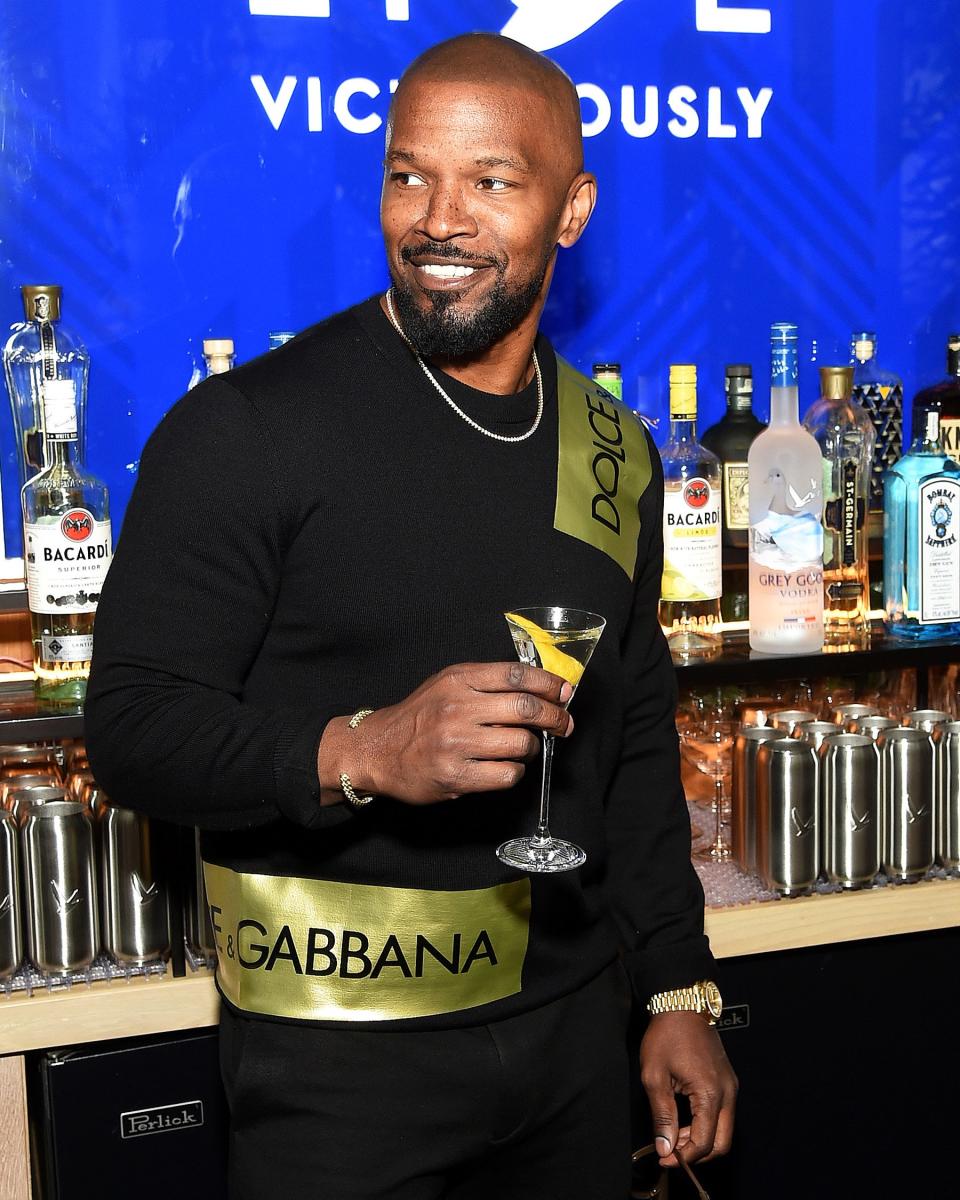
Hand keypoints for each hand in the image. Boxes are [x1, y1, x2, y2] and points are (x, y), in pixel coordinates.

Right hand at [317, 662, 572, 805]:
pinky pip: (506, 774)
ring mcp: (456, 743)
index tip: (564, 692)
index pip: (516, 675)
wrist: (377, 750)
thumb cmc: (419, 717)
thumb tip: (540, 688)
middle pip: (525, 708)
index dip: (548, 683)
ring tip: (522, 749)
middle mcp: (457, 707)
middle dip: (554, 717)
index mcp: (458, 679)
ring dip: (531, 749)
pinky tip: (503, 767)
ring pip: (520, 744)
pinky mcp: (455, 776)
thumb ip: (487, 683)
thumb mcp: (447, 684)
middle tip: (564, 725)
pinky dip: (514, 772)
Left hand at [639, 1012, 737, 1168]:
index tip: (664, 1158)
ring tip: (672, 1136)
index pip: (704, 1143)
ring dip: (700, 1140)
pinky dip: (705, 1124)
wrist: (682, 1004)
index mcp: (710, 1093)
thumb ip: (662, 1116)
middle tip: (671, 1152)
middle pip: (722, 1143)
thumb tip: (665, 1147)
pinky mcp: (727, 1081)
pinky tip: (684, 1120)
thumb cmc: (667, 1034)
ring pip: (723, 1130)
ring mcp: (730, 1086)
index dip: (684, 1157)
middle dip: (697, 1154)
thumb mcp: (655, 1076)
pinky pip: (722, 1113)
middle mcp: (727, 1092)